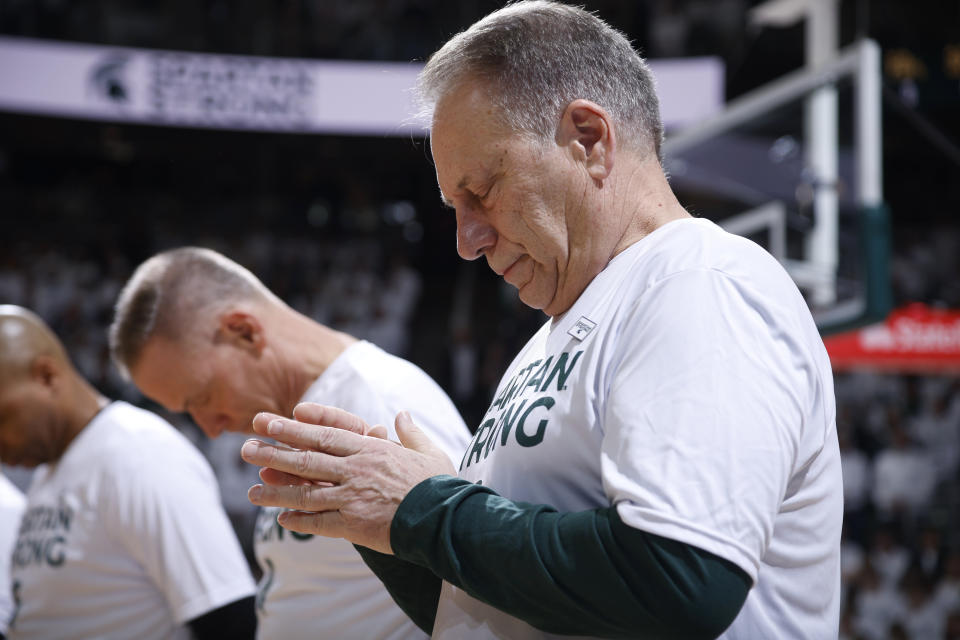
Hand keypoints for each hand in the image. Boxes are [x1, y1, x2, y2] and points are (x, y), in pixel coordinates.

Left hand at [241, 403, 454, 553]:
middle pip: (306, 459)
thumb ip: (411, 432)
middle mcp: (356, 469)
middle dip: (273, 452)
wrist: (446, 518)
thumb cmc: (440, 485)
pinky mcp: (354, 525)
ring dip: (276, 492)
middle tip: (246, 447)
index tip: (272, 421)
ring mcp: (352, 497)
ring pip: (306, 492)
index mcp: (371, 449)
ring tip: (252, 492)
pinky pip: (320, 523)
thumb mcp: (428, 451)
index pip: (324, 435)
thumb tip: (401, 415)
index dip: (295, 428)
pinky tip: (282, 521)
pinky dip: (300, 522)